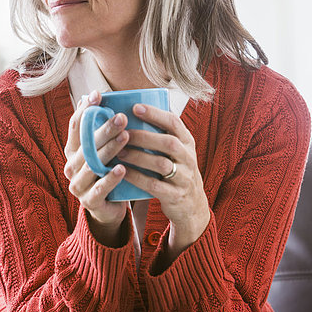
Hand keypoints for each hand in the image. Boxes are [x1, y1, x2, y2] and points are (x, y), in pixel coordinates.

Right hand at [64, 90, 129, 246]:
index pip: (75, 126)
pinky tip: (122, 169)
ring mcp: (78, 185)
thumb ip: (103, 130)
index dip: (85, 109)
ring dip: (109, 150)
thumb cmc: (108, 171)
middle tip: (122, 117)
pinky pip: (99, 189)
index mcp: (72, 150)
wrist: (109, 207)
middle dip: (103, 129)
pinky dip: (110, 178)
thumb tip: (109, 98)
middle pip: (86, 145)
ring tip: (125, 138)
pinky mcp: (89, 201)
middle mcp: (71, 166)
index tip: (98, 95)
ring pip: (91, 165)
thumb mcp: (103, 150)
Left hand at [118, 104, 210, 262]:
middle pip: (168, 142)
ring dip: (138, 156)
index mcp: (187, 142)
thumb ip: (161, 134)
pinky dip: (137, 177)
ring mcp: (184, 177)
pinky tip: (123, 172)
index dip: (155, 114)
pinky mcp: (175, 195)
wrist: (192, 204)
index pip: (174, 122)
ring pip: (161, 164)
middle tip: (122, 132)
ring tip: (119, 152)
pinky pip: (154, 185)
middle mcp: (189, 157)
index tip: (135, 107)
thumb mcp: (177, 150)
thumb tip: (131, 110)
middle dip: (144, 136)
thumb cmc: (176, 169)